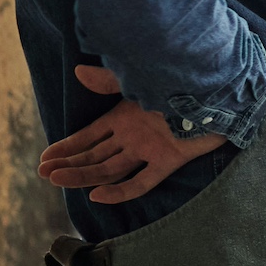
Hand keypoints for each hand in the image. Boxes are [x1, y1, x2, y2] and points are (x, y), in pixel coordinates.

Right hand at [38, 65, 228, 204]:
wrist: (221, 86)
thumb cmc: (181, 77)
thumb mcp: (141, 75)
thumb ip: (110, 78)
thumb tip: (78, 71)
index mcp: (126, 116)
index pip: (89, 137)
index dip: (67, 147)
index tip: (44, 159)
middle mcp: (135, 136)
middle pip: (96, 156)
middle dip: (70, 164)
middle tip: (44, 173)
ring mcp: (151, 150)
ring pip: (111, 169)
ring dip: (84, 175)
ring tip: (57, 180)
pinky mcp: (170, 161)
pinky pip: (143, 182)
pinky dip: (121, 190)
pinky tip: (98, 195)